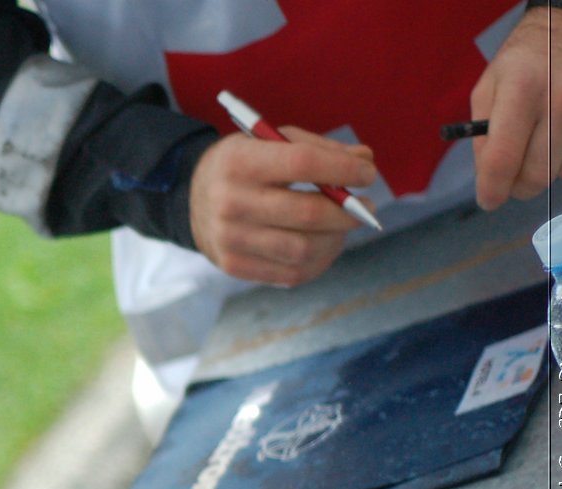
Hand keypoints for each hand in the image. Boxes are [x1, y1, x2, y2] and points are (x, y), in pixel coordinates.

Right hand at [189, 126, 378, 287]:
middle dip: (348, 212)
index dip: (344, 170)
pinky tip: (323, 246)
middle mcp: (230, 201)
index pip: (303, 164)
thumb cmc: (244, 166)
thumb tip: (364, 162)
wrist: (193, 200)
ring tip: (343, 227)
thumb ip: (318, 149)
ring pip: (303, 248)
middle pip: (308, 213)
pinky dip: (318, 261)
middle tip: (365, 208)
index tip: (368, 174)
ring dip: (336, 239)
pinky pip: (291, 272)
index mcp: (240, 161)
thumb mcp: (271, 143)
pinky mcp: (233, 265)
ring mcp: (230, 239)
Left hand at [471, 6, 561, 209]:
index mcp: (520, 90)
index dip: (492, 189)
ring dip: (545, 171)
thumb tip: (489, 179)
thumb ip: (483, 137)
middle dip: (518, 186)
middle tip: (509, 181)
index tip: (489, 200)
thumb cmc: (517, 65)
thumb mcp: (486, 91)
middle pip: (537, 173)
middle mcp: (560, 98)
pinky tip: (558, 141)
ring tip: (536, 148)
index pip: (503, 159)